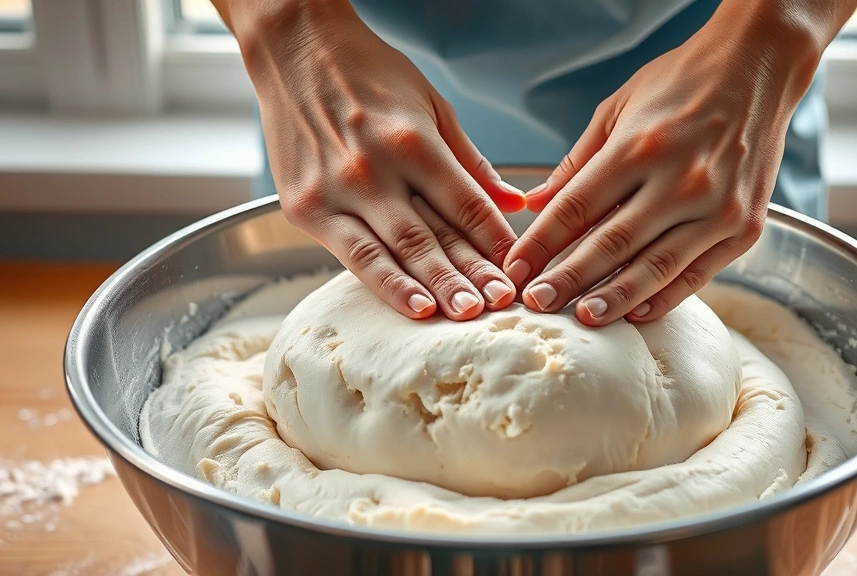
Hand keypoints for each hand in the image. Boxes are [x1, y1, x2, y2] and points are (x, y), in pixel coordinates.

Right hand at [227, 2, 525, 319]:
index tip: (518, 266)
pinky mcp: (304, 209)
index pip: (464, 202)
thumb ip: (470, 160)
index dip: (495, 239)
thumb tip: (512, 202)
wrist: (293, 50)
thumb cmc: (367, 73)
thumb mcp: (431, 104)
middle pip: (431, 236)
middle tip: (500, 304)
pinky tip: (412, 306)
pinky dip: (384, 284)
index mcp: (410, 141)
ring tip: (462, 313)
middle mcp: (372, 170)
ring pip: (392, 253)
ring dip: (431, 288)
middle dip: (470, 274)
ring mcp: (334, 193)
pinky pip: (352, 255)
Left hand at [503, 9, 822, 325]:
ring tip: (582, 318)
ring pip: (655, 267)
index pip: (577, 208)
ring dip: (614, 298)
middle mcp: (682, 180)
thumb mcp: (618, 108)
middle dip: (568, 279)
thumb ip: (577, 164)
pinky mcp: (745, 228)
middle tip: (536, 303)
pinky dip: (664, 296)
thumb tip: (535, 205)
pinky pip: (696, 274)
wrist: (758, 68)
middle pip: (611, 244)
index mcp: (641, 146)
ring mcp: (718, 208)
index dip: (541, 244)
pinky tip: (635, 312)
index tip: (515, 269)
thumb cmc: (680, 84)